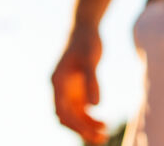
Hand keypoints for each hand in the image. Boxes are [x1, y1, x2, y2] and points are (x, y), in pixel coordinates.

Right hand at [51, 26, 107, 143]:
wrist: (85, 29)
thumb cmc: (87, 42)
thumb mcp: (91, 60)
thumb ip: (93, 82)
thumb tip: (95, 106)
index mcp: (58, 83)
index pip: (62, 111)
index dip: (76, 125)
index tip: (92, 133)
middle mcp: (60, 89)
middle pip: (66, 117)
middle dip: (81, 130)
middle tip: (101, 138)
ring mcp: (67, 90)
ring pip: (74, 116)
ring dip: (86, 126)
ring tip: (105, 132)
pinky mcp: (76, 90)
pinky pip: (80, 110)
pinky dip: (89, 118)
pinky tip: (102, 122)